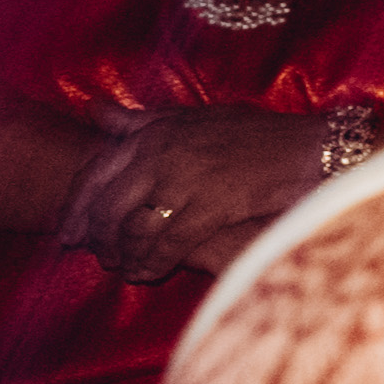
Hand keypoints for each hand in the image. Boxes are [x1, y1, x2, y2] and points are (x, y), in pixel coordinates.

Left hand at [60, 104, 342, 284]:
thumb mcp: (197, 117)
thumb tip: (93, 110)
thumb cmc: (259, 135)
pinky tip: (148, 274)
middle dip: (95, 236)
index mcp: (157, 130)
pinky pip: (166, 243)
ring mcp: (186, 178)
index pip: (97, 171)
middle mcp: (163, 151)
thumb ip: (144, 120)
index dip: (78, 206)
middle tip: (92, 256)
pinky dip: (150, 263)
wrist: (315, 149)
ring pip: (132, 227)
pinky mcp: (210, 205)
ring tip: (122, 268)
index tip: (68, 231)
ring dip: (122, 254)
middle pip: (107, 203)